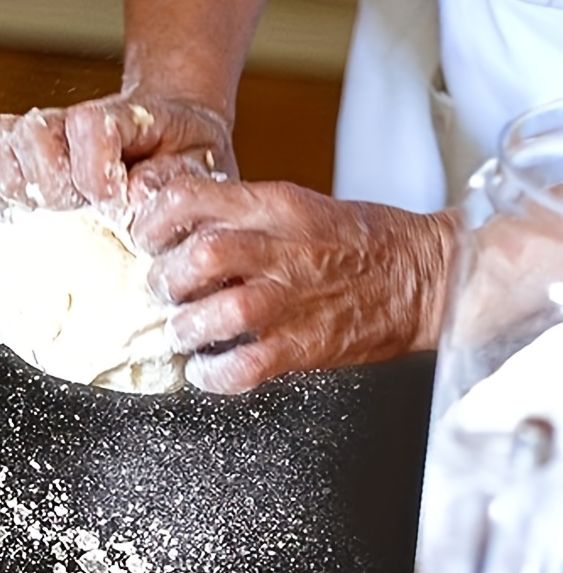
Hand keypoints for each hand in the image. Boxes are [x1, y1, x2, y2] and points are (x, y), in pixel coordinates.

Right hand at [0, 92, 235, 219]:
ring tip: (39, 210)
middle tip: (72, 208)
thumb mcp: (201, 165)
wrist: (172, 133)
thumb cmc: (186, 159)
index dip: (94, 167)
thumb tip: (135, 196)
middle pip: (33, 129)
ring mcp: (40, 137)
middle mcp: (71, 123)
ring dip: (13, 182)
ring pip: (0, 138)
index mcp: (121, 119)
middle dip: (49, 178)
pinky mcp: (18, 159)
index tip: (111, 202)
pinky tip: (16, 210)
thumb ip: (176, 178)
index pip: (88, 123)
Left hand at [131, 176, 455, 393]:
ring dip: (186, 328)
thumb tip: (169, 220)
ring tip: (185, 332)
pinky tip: (205, 370)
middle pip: (199, 257)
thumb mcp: (294, 204)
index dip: (152, 221)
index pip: (190, 198)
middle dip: (165, 279)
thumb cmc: (357, 241)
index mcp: (273, 206)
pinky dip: (213, 374)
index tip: (146, 240)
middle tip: (165, 293)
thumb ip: (236, 212)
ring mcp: (292, 301)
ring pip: (217, 313)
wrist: (427, 276)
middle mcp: (280, 250)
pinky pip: (243, 368)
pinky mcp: (304, 347)